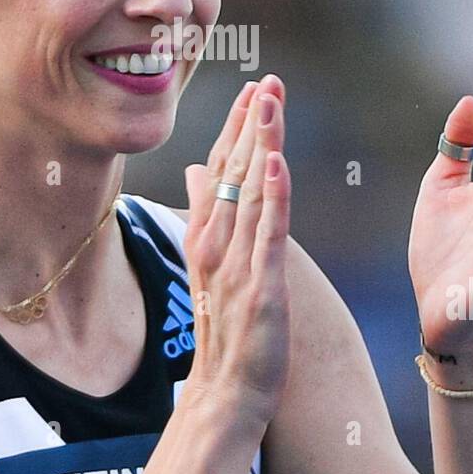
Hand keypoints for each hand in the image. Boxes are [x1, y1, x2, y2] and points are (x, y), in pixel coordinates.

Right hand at [180, 74, 290, 426]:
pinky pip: (268, 235)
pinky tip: (277, 164)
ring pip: (250, 192)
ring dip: (262, 145)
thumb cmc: (222, 329)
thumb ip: (203, 212)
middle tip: (268, 80)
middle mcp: (216, 243)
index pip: (220, 169)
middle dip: (252, 124)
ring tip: (270, 103)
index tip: (252, 89)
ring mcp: (237, 265)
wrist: (224, 393)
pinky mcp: (261, 287)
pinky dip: (272, 197)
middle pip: (234, 172)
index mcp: (206, 235)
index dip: (237, 128)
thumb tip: (196, 168)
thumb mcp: (209, 263)